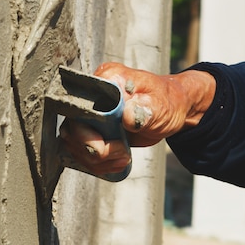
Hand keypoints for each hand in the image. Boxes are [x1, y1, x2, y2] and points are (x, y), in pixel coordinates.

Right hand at [60, 62, 215, 174]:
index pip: (79, 105)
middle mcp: (91, 96)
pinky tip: (117, 162)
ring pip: (74, 144)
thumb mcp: (160, 104)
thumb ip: (144, 109)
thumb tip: (127, 116)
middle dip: (93, 149)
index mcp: (106, 79)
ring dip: (98, 160)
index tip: (104, 142)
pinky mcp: (92, 131)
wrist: (172, 108)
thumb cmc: (166, 100)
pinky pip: (82, 153)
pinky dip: (98, 165)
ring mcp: (89, 115)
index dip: (86, 128)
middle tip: (120, 151)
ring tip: (123, 157)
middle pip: (72, 128)